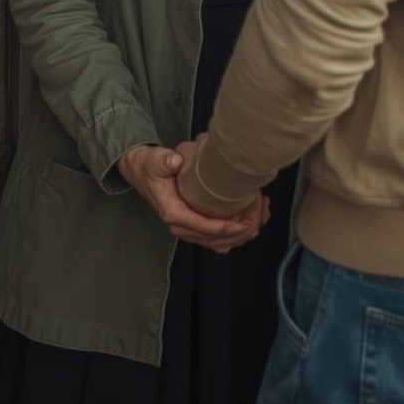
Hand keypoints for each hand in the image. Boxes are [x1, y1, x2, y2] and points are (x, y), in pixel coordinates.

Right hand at [117, 145, 267, 253]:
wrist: (142, 172)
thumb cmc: (150, 168)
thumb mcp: (155, 161)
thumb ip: (165, 160)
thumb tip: (176, 161)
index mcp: (173, 213)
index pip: (205, 228)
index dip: (228, 227)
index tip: (246, 220)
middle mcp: (182, 226)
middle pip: (217, 240)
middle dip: (242, 230)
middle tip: (260, 212)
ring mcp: (189, 228)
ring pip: (221, 243)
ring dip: (243, 232)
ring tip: (261, 214)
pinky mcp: (196, 226)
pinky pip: (219, 238)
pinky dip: (237, 232)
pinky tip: (251, 219)